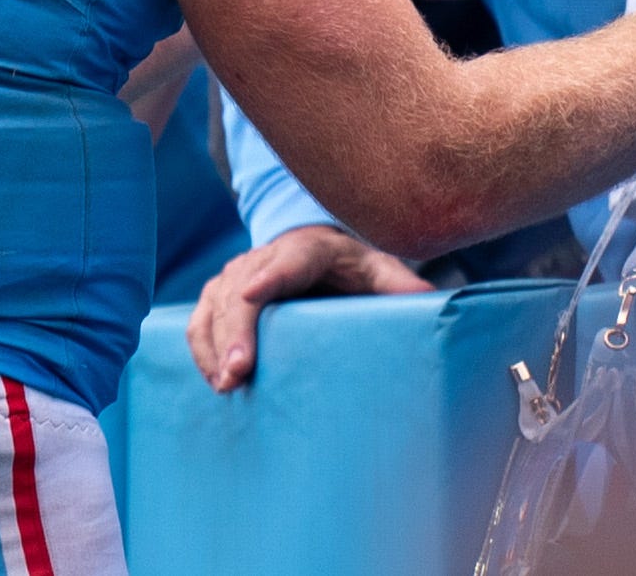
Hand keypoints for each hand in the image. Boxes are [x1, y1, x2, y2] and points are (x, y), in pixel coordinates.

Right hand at [185, 226, 429, 389]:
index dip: (269, 276)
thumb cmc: (354, 268)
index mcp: (310, 249)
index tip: (252, 294)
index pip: (288, 260)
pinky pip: (200, 320)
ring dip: (215, 346)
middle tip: (238, 374)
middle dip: (236, 332)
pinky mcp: (219, 294)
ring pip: (215, 305)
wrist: (319, 251)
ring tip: (224, 385)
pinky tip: (214, 379)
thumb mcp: (381, 270)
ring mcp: (238, 275)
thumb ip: (402, 285)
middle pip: (242, 291)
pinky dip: (201, 348)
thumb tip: (435, 300)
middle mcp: (266, 257)